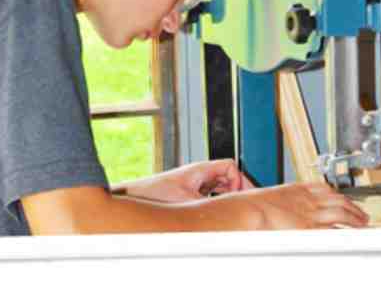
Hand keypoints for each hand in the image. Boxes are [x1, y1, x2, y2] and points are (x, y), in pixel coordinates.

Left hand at [113, 159, 253, 202]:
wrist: (136, 195)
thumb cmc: (154, 193)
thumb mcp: (186, 202)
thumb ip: (209, 205)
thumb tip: (226, 212)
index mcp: (200, 170)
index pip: (230, 167)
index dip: (240, 180)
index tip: (244, 196)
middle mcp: (198, 174)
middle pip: (227, 176)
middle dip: (237, 189)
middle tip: (245, 204)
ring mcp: (194, 182)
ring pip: (219, 186)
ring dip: (228, 196)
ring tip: (233, 210)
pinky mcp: (189, 191)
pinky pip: (210, 194)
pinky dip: (217, 202)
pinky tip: (216, 214)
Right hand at [247, 182, 368, 228]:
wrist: (249, 211)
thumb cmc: (251, 206)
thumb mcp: (266, 198)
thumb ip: (277, 202)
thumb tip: (275, 208)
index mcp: (295, 189)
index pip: (322, 188)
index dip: (335, 193)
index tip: (342, 197)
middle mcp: (306, 199)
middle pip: (337, 199)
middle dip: (351, 205)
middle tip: (359, 211)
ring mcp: (310, 213)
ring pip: (341, 212)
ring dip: (355, 218)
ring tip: (363, 223)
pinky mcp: (310, 228)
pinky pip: (334, 229)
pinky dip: (346, 231)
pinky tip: (353, 235)